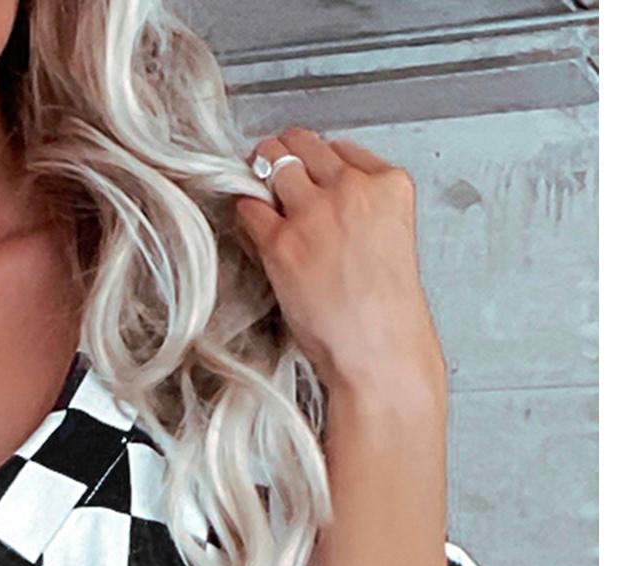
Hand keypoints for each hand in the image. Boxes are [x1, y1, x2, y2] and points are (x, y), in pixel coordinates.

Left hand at [237, 127, 445, 404]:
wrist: (378, 352)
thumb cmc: (384, 312)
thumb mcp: (387, 239)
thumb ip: (361, 209)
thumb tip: (319, 198)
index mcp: (389, 184)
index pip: (340, 148)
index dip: (318, 165)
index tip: (309, 179)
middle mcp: (352, 188)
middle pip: (302, 144)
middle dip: (284, 157)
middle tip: (270, 174)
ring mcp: (314, 212)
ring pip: (272, 162)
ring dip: (259, 175)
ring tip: (257, 194)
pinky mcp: (282, 242)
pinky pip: (248, 207)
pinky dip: (245, 214)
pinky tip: (252, 229)